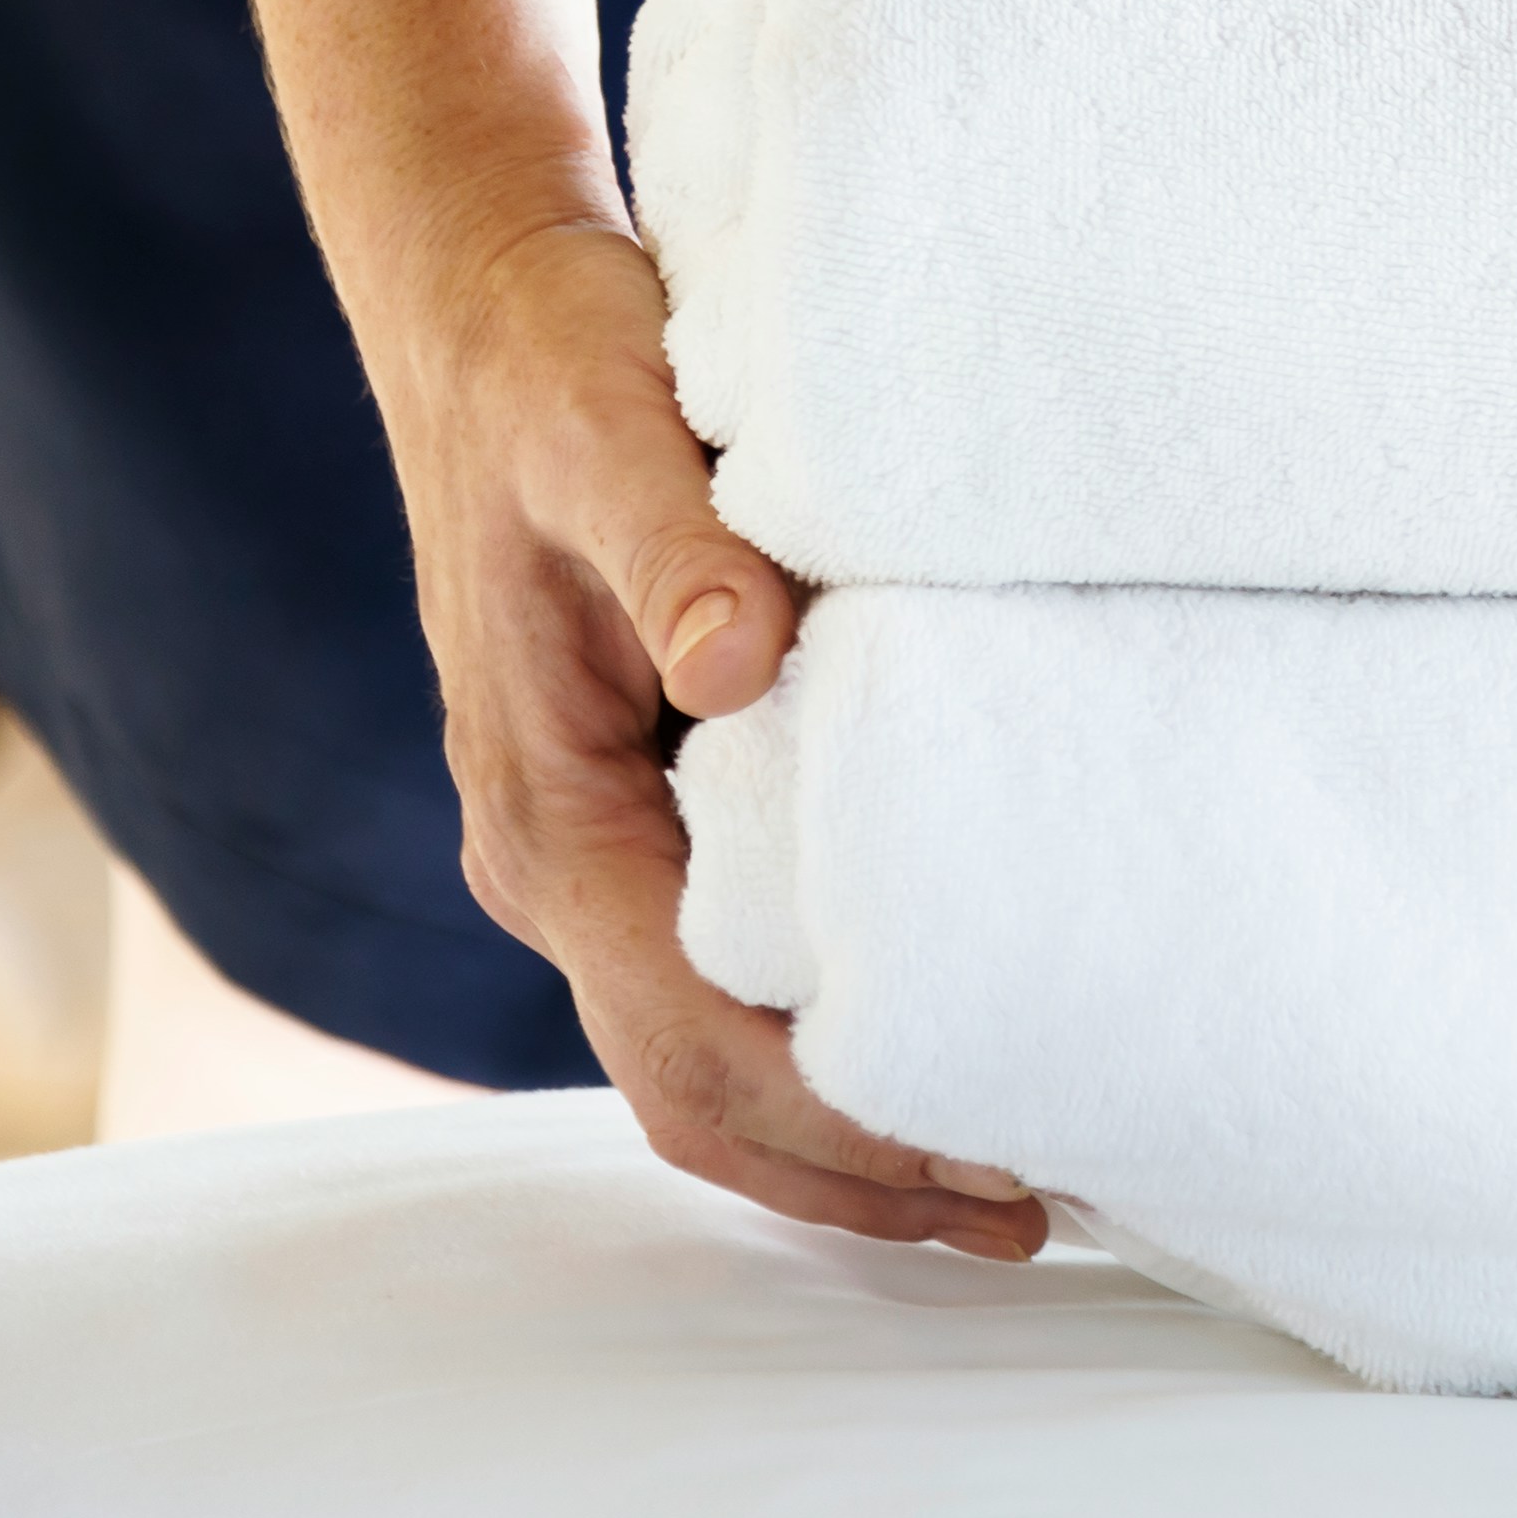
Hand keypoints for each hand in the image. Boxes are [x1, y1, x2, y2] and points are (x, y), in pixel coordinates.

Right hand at [370, 210, 1048, 1257]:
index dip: (846, 1115)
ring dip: (842, 1131)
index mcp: (549, 812)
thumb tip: (745, 662)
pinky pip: (715, 979)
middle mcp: (556, 862)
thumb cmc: (552, 361)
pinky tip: (936, 1036)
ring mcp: (588, 851)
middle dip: (857, 1173)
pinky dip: (818, 1042)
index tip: (991, 1154)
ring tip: (1012, 1171)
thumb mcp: (612, 426)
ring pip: (703, 1055)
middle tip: (1037, 1214)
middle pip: (699, 1093)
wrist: (479, 303)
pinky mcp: (630, 812)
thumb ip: (681, 546)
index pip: (698, 1034)